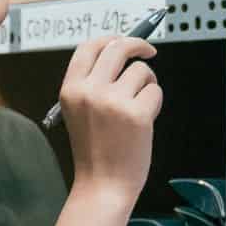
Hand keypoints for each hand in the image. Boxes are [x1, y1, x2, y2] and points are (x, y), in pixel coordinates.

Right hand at [58, 34, 162, 205]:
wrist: (102, 186)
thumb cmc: (95, 152)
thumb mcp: (78, 113)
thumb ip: (93, 84)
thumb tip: (119, 52)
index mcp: (70, 90)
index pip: (89, 47)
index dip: (110, 38)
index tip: (124, 40)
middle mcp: (89, 91)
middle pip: (118, 47)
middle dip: (138, 45)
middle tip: (148, 53)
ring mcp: (113, 102)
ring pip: (141, 71)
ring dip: (147, 84)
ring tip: (139, 107)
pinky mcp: (137, 114)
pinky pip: (155, 91)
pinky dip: (155, 104)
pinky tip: (144, 122)